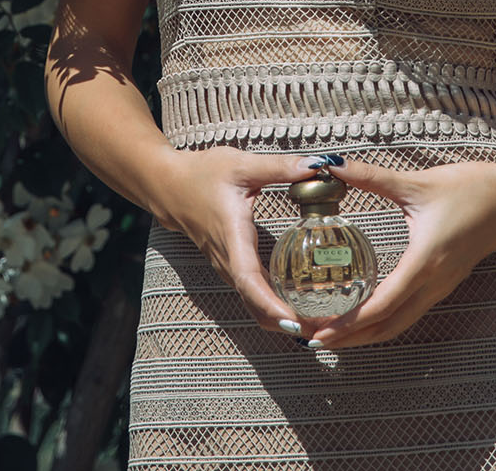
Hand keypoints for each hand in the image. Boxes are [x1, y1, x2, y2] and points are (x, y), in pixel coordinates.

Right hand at [149, 145, 325, 334]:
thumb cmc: (202, 174)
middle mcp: (229, 261)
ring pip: (255, 305)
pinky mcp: (233, 267)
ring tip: (321, 321)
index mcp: (233, 237)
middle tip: (324, 330)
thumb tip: (316, 167)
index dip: (271, 305)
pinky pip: (254, 295)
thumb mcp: (242, 164)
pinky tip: (301, 303)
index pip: (249, 281)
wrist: (170, 185)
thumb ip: (279, 167)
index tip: (295, 321)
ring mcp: (229, 267)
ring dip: (283, 318)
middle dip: (287, 322)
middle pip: (256, 305)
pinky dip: (276, 306)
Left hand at [300, 156, 495, 350]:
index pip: (382, 305)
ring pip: (401, 323)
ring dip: (368, 333)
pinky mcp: (445, 282)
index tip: (322, 332)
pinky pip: (411, 311)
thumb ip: (372, 176)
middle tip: (316, 340)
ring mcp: (442, 286)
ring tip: (335, 334)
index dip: (350, 323)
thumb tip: (333, 165)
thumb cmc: (470, 189)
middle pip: (389, 326)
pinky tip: (367, 313)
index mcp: (425, 263)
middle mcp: (434, 284)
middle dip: (352, 338)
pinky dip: (386, 320)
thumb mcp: (417, 182)